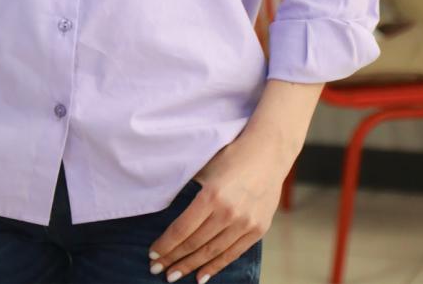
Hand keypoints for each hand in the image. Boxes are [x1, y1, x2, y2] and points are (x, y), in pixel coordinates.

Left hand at [147, 130, 290, 282]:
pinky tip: (201, 277)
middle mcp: (229, 213)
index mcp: (212, 195)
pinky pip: (232, 254)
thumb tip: (167, 207)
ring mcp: (245, 223)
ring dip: (190, 266)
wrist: (270, 151)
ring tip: (173, 276)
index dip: (165, 245)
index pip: (182, 229)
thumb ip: (190, 190)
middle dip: (173, 259)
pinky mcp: (258, 229)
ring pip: (212, 252)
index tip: (152, 254)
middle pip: (195, 244)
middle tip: (156, 269)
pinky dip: (215, 267)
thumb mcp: (206, 167)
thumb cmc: (233, 154)